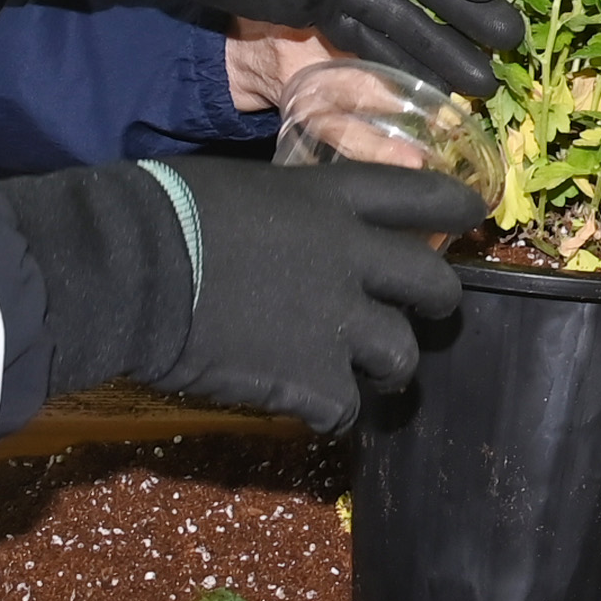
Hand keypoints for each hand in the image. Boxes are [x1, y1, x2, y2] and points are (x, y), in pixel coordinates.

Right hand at [149, 156, 480, 432]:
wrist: (130, 270)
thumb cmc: (164, 213)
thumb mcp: (245, 189)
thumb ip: (290, 212)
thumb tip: (288, 233)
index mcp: (333, 200)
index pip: (425, 195)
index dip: (455, 207)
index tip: (470, 215)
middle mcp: (354, 257)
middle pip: (435, 284)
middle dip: (437, 302)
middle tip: (423, 314)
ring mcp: (339, 322)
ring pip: (402, 356)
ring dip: (386, 368)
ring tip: (362, 375)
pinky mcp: (313, 379)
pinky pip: (346, 409)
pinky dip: (329, 411)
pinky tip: (305, 404)